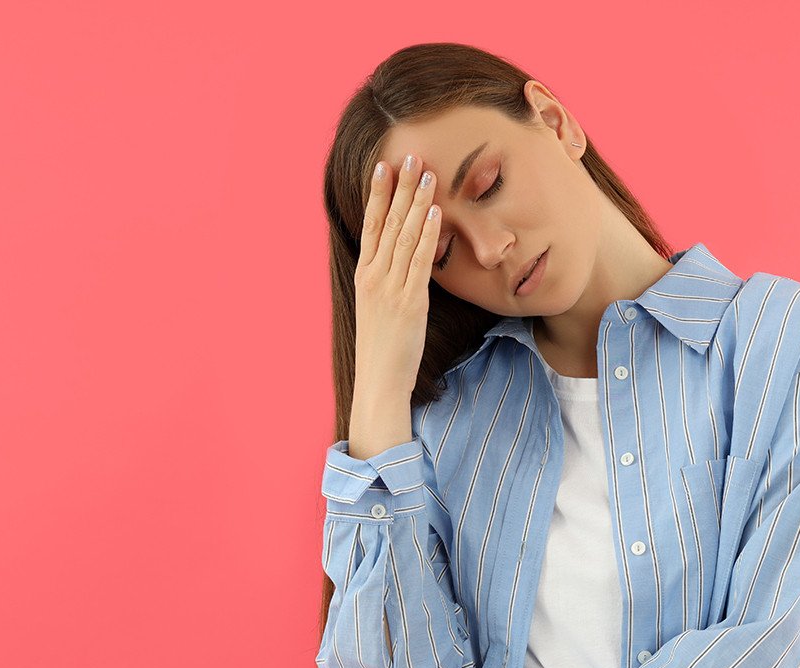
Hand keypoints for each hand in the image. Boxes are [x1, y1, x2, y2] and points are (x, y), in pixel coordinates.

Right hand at [354, 152, 442, 395]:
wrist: (379, 380)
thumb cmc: (382, 348)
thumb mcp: (378, 307)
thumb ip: (387, 280)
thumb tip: (403, 260)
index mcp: (364, 275)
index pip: (370, 224)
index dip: (377, 193)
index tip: (383, 165)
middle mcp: (374, 276)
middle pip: (387, 222)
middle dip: (399, 187)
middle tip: (410, 155)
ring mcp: (390, 287)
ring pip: (404, 235)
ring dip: (416, 202)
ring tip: (427, 174)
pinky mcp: (409, 302)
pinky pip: (419, 261)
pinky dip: (428, 234)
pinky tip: (435, 213)